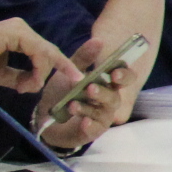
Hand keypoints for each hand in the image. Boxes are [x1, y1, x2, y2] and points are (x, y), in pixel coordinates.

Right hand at [0, 18, 82, 91]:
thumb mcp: (1, 74)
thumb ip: (20, 77)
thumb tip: (36, 84)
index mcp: (18, 35)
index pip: (46, 51)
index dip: (60, 66)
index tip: (74, 80)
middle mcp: (20, 28)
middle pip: (50, 51)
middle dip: (59, 69)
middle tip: (65, 84)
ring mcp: (18, 28)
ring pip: (46, 53)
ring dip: (42, 74)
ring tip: (25, 88)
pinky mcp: (14, 32)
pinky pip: (37, 52)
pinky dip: (38, 69)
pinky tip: (28, 82)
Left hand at [33, 36, 131, 151]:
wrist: (46, 116)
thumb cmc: (63, 91)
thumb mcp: (70, 71)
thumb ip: (84, 57)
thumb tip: (99, 40)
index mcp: (107, 84)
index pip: (125, 79)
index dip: (123, 75)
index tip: (113, 72)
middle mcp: (108, 101)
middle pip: (115, 97)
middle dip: (103, 93)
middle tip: (90, 88)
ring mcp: (101, 117)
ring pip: (103, 113)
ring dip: (90, 108)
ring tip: (73, 104)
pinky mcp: (92, 131)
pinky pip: (95, 130)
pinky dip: (90, 126)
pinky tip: (83, 122)